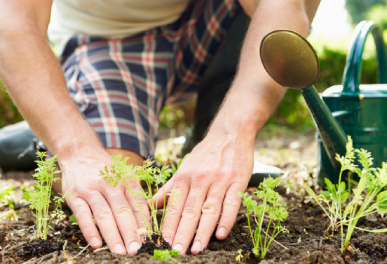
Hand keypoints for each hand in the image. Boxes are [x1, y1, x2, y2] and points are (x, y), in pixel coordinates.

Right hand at [59, 149, 149, 254]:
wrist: (79, 152)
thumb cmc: (105, 169)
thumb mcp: (123, 175)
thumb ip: (133, 195)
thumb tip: (145, 221)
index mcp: (125, 180)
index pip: (137, 203)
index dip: (143, 222)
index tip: (147, 239)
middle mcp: (110, 184)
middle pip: (122, 211)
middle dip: (130, 232)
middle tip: (136, 249)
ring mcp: (91, 189)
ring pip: (104, 214)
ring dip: (113, 235)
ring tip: (120, 251)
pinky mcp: (74, 195)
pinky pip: (82, 214)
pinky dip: (90, 230)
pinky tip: (96, 244)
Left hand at [153, 133, 253, 253]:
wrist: (229, 134)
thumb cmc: (204, 155)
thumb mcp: (183, 168)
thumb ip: (168, 189)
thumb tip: (149, 205)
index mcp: (184, 177)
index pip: (174, 205)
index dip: (169, 225)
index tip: (163, 243)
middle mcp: (200, 179)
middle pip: (190, 210)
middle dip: (182, 232)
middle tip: (177, 251)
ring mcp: (219, 180)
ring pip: (209, 208)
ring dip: (203, 231)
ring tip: (196, 249)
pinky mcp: (237, 181)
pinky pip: (232, 203)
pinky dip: (226, 219)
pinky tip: (221, 234)